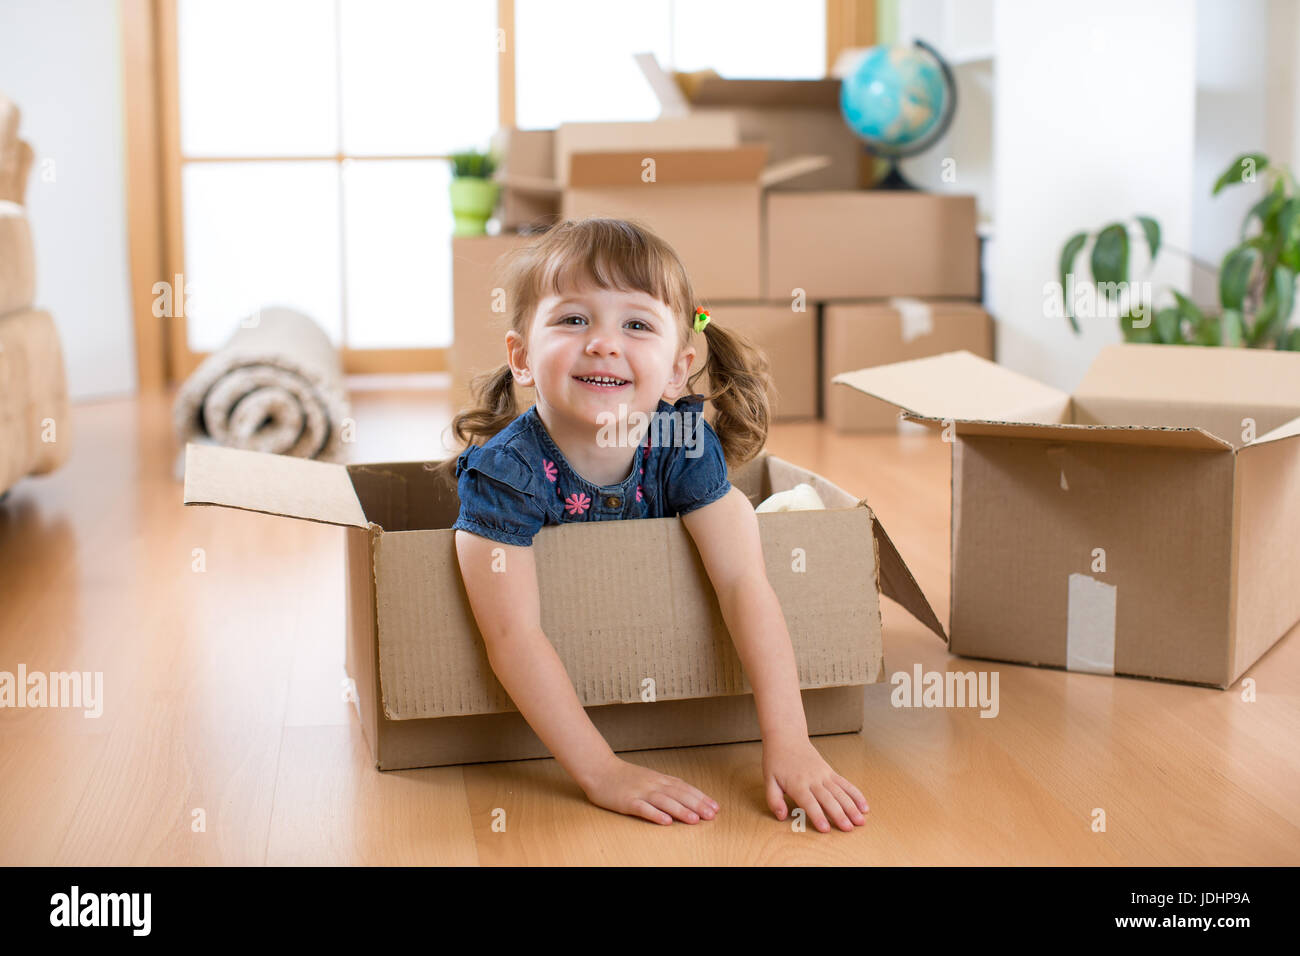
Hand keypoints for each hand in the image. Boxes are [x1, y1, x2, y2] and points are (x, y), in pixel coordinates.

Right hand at [582, 756, 719, 825]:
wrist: (599, 770)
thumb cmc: (624, 777)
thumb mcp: (648, 778)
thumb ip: (665, 786)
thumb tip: (685, 797)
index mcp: (659, 779)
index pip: (684, 788)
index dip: (701, 797)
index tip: (715, 807)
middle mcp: (653, 784)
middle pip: (678, 794)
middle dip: (697, 805)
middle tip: (712, 815)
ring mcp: (640, 792)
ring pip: (664, 801)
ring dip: (680, 810)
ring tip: (695, 820)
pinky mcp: (627, 801)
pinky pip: (643, 808)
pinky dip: (655, 814)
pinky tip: (665, 821)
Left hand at [763, 736, 868, 831]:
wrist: (787, 738)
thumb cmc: (777, 761)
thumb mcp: (769, 780)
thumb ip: (773, 800)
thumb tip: (781, 816)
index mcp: (797, 784)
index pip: (809, 802)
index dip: (817, 816)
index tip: (826, 829)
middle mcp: (813, 779)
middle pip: (828, 799)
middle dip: (839, 815)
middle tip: (848, 829)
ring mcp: (824, 775)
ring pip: (840, 792)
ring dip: (852, 807)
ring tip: (861, 821)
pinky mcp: (830, 772)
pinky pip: (845, 784)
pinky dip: (856, 795)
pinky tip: (864, 806)